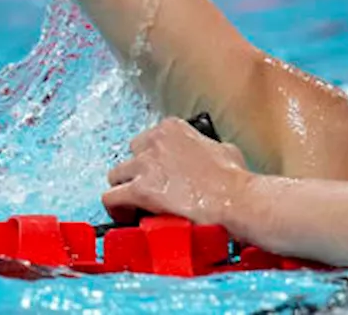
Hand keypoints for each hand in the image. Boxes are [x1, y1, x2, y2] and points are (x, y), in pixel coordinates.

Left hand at [102, 118, 250, 226]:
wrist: (236, 201)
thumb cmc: (234, 180)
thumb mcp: (224, 149)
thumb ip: (206, 147)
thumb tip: (206, 155)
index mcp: (172, 128)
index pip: (147, 140)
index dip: (152, 160)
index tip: (158, 175)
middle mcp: (155, 141)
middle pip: (130, 156)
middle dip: (136, 174)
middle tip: (148, 191)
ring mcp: (145, 165)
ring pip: (115, 177)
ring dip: (124, 191)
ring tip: (136, 208)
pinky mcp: (139, 190)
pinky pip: (111, 198)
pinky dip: (116, 209)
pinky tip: (128, 218)